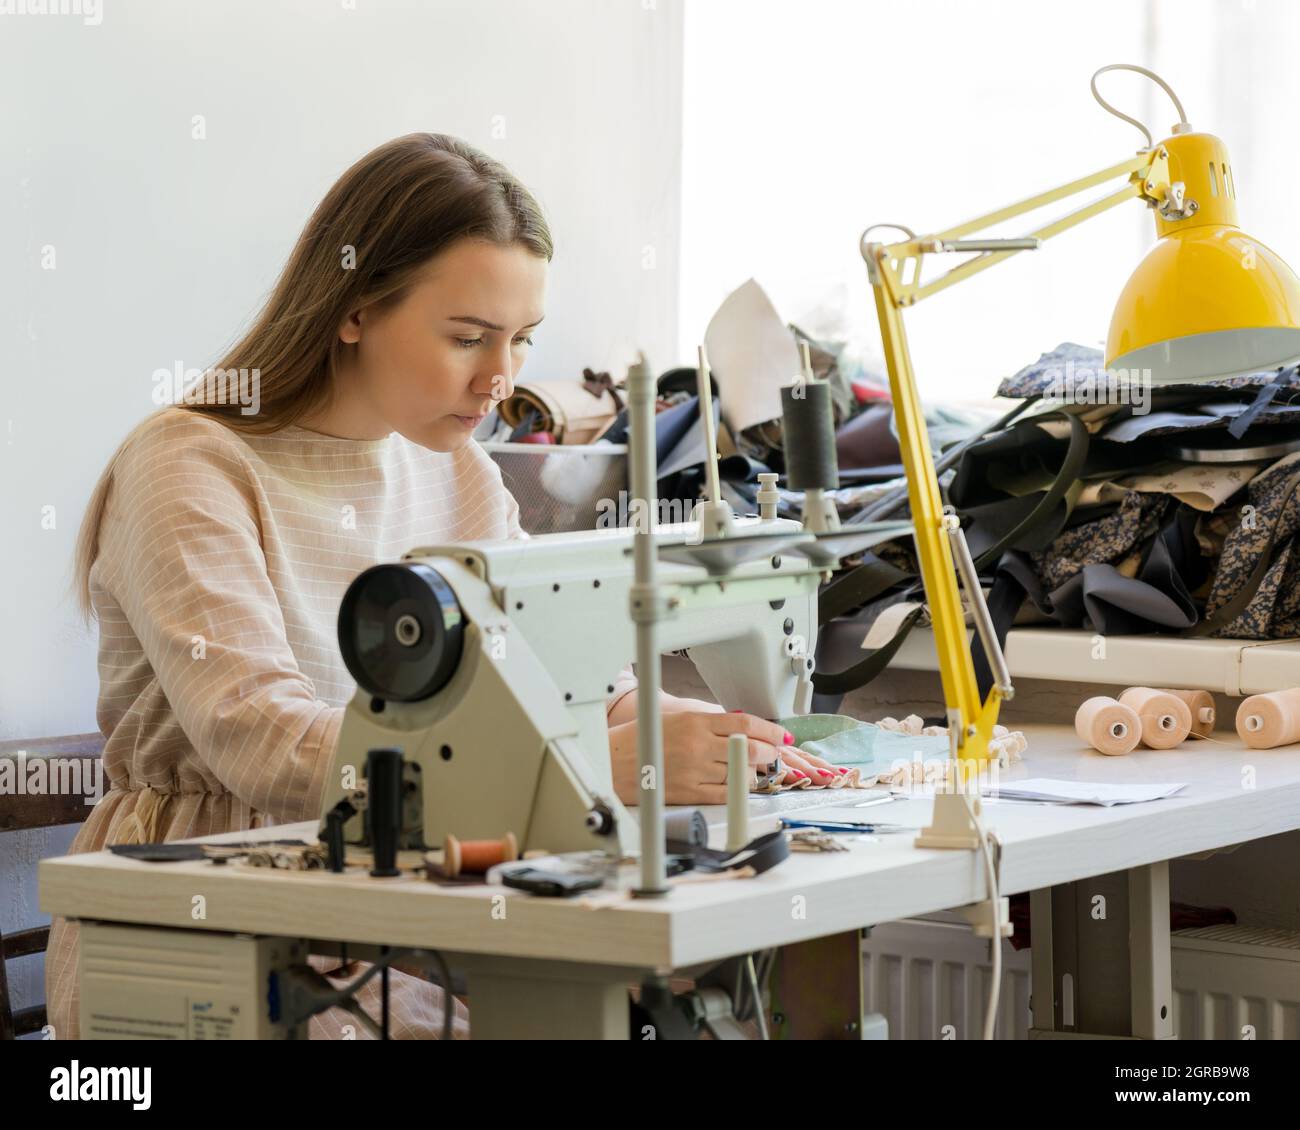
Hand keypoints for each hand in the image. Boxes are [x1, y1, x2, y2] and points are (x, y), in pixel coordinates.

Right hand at [608, 709, 844, 805]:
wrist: (614, 762)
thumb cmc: (643, 738)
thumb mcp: (678, 719)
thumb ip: (709, 723)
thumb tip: (742, 728)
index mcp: (696, 722)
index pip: (745, 723)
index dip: (769, 730)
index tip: (781, 735)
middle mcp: (698, 745)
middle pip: (750, 748)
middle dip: (768, 752)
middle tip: (772, 753)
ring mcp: (695, 770)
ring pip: (741, 773)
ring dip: (752, 772)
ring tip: (752, 769)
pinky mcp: (689, 792)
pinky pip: (725, 793)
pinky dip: (738, 790)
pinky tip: (739, 785)